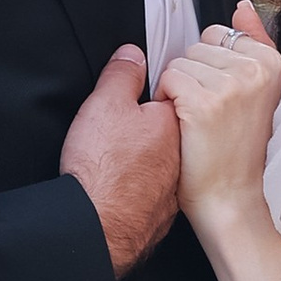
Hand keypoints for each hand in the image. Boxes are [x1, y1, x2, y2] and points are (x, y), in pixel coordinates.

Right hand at [61, 48, 180, 275]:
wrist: (98, 225)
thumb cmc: (101, 169)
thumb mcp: (105, 104)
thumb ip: (123, 75)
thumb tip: (133, 56)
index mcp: (172, 123)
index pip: (172, 96)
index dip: (148, 94)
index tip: (130, 100)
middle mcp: (181, 155)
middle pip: (166, 130)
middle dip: (147, 127)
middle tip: (117, 132)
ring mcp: (173, 186)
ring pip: (160, 162)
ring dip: (145, 158)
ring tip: (116, 160)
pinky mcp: (161, 213)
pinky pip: (153, 190)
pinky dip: (140, 186)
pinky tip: (120, 186)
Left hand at [158, 4, 280, 222]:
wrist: (231, 197)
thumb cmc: (239, 148)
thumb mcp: (258, 91)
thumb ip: (253, 43)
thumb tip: (242, 7)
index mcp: (272, 63)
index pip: (219, 34)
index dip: (209, 65)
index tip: (222, 96)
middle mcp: (256, 70)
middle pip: (197, 46)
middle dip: (193, 76)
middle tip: (209, 113)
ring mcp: (232, 85)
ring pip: (180, 62)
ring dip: (177, 89)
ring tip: (198, 120)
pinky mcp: (205, 102)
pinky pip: (168, 79)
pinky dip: (166, 100)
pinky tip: (184, 125)